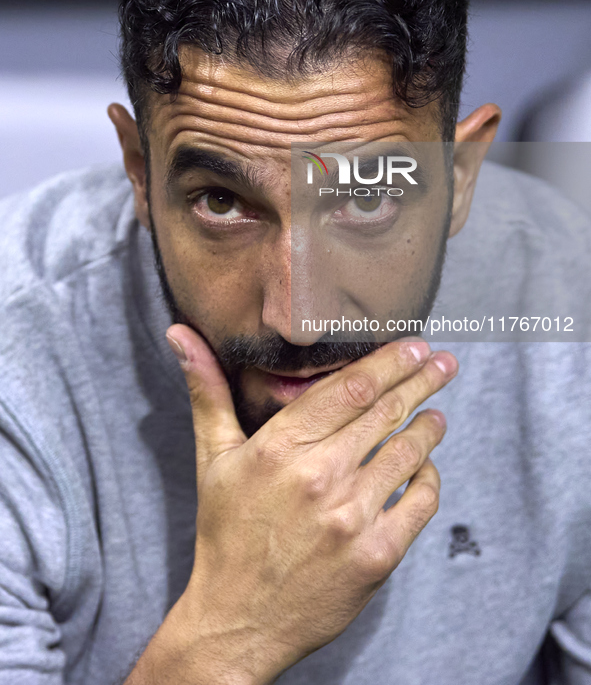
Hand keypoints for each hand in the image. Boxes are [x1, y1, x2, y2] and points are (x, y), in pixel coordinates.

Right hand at [163, 329, 456, 684]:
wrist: (238, 620)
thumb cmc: (226, 532)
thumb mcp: (212, 458)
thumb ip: (207, 390)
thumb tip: (180, 334)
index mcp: (280, 447)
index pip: (351, 388)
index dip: (390, 362)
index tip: (414, 346)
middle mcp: (319, 476)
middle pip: (386, 411)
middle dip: (421, 381)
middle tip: (444, 363)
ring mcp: (351, 517)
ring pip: (409, 452)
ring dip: (429, 426)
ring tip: (437, 413)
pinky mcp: (377, 555)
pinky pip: (421, 502)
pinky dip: (429, 478)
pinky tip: (426, 467)